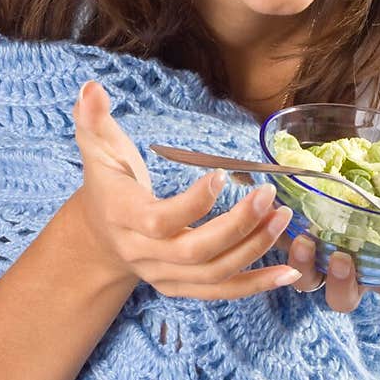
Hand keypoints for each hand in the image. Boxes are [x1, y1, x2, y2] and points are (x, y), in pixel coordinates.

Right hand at [72, 80, 301, 299]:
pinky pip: (222, 292)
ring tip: (283, 219)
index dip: (193, 204)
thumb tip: (91, 87)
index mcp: (123, 218)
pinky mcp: (182, 287)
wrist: (100, 237)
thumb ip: (94, 120)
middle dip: (236, 227)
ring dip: (253, 249)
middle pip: (194, 251)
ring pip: (213, 273)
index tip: (222, 175)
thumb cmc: (108, 186)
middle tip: (268, 196)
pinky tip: (288, 272)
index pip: (159, 221)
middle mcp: (143, 254)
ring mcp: (164, 275)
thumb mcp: (98, 150)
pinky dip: (256, 285)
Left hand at [271, 150, 379, 312]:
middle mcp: (356, 274)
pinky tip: (284, 219)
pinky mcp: (297, 243)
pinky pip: (284, 254)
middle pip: (348, 299)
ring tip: (307, 241)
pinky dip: (282, 242)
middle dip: (346, 284)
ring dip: (307, 267)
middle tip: (345, 259)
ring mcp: (323, 262)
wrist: (355, 177)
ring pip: (311, 283)